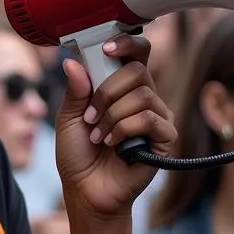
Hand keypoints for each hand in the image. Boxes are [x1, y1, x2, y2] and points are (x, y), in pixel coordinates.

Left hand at [54, 34, 175, 219]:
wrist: (85, 190)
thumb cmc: (78, 154)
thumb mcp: (68, 118)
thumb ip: (75, 90)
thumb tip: (72, 62)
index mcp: (122, 88)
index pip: (137, 53)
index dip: (126, 43)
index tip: (105, 49)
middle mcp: (143, 98)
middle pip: (138, 70)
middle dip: (107, 91)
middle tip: (90, 115)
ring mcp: (156, 117)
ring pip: (142, 95)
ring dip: (112, 115)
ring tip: (99, 136)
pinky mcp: (165, 139)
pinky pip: (150, 119)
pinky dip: (124, 129)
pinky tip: (113, 144)